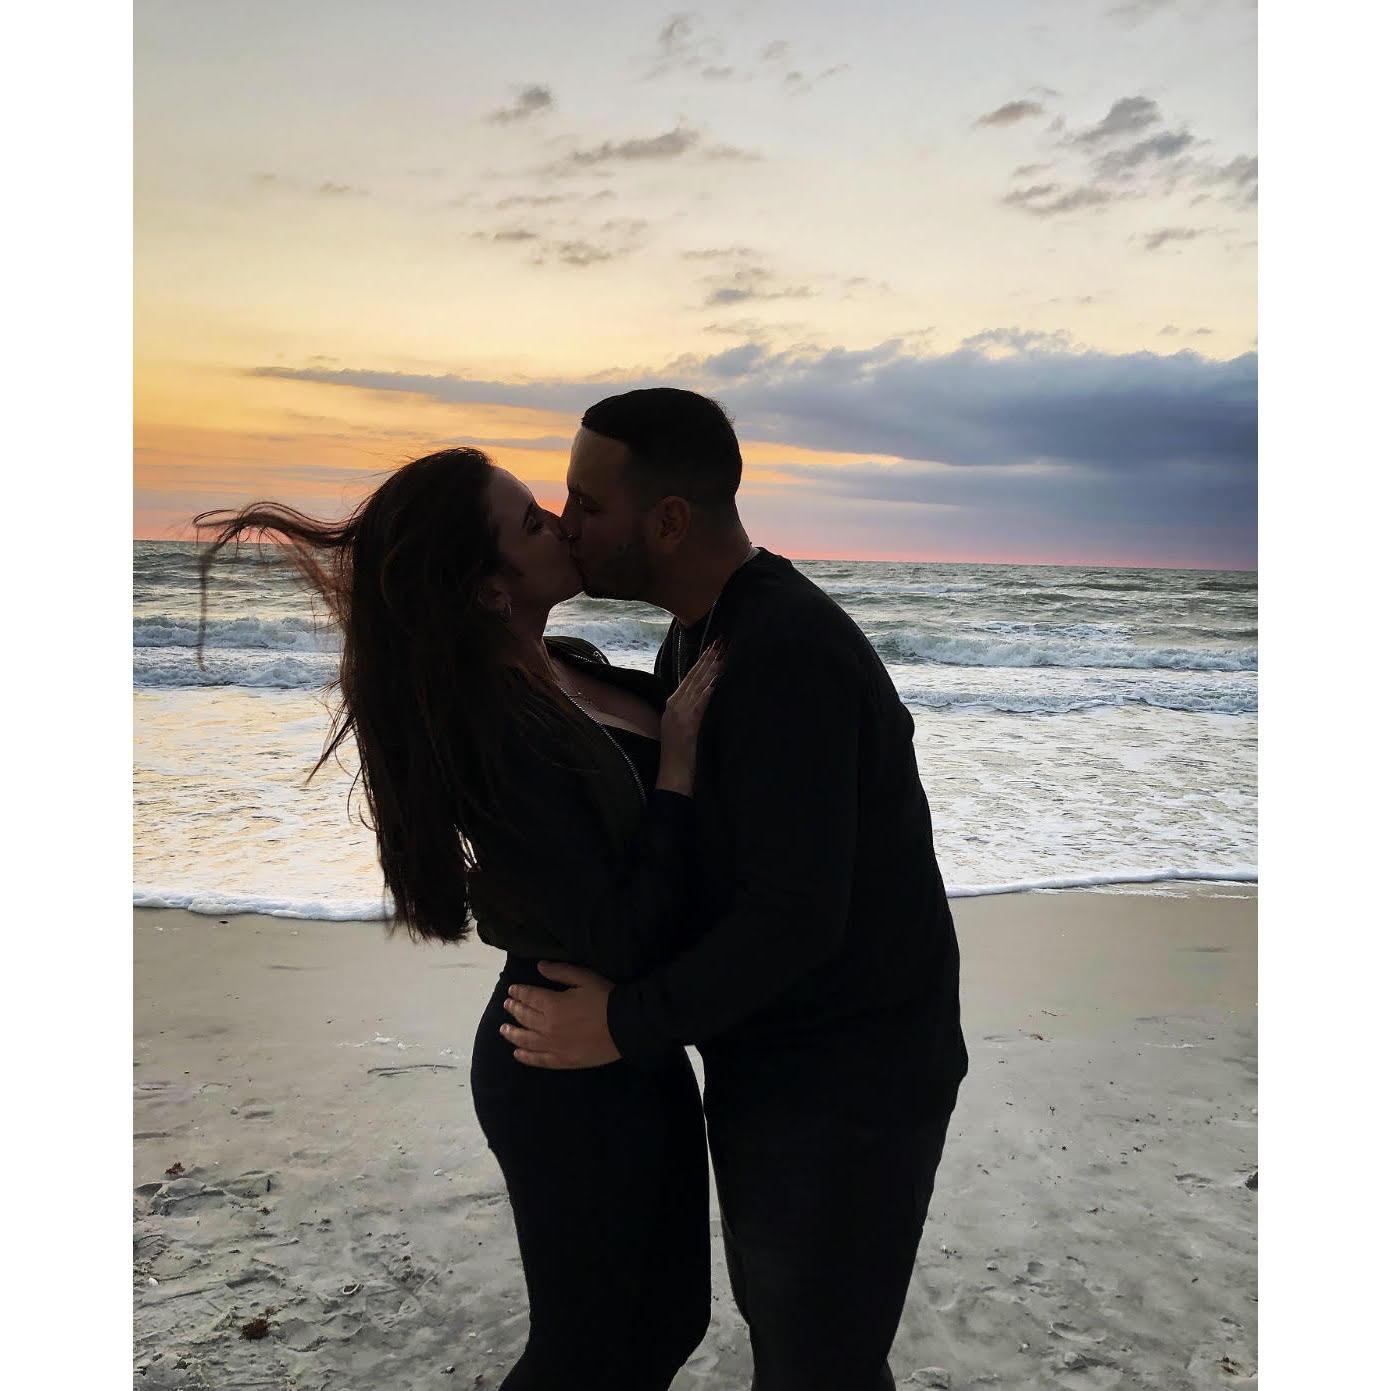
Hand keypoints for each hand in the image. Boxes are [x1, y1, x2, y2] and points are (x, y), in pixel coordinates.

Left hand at [501, 961, 619, 1068]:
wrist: (624, 1027)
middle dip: (514, 1009)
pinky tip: (517, 1053)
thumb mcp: (584, 978)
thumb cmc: (605, 998)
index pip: (528, 997)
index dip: (518, 992)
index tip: (511, 990)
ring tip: (503, 1029)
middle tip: (507, 1005)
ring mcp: (553, 1046)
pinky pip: (538, 1060)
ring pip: (525, 1040)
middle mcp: (547, 1026)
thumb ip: (560, 972)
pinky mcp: (562, 1060)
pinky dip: (525, 1057)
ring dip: (512, 1034)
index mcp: (552, 1004)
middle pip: (524, 1017)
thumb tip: (539, 967)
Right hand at [657, 638, 724, 793]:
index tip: (713, 647)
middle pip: (695, 676)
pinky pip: (701, 702)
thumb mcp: (682, 728)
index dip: (702, 661)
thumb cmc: (681, 756)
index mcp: (673, 704)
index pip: (690, 677)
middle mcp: (675, 704)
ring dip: (712, 668)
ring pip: (699, 685)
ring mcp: (681, 713)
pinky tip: (718, 679)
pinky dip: (709, 689)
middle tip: (722, 641)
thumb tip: (706, 695)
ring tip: (724, 653)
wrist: (673, 776)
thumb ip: (691, 711)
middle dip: (709, 658)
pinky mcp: (689, 723)